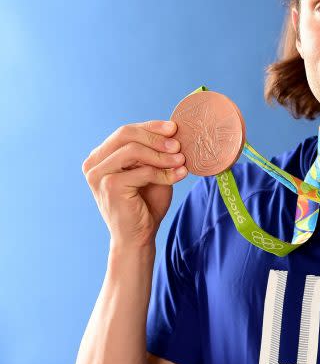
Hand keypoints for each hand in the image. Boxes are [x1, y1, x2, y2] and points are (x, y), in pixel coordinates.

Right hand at [82, 120, 187, 249]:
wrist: (139, 237)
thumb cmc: (146, 203)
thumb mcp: (152, 171)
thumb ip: (156, 152)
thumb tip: (174, 129)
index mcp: (101, 156)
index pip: (126, 131)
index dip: (151, 126)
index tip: (174, 128)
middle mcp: (94, 163)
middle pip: (126, 134)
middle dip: (156, 137)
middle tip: (179, 144)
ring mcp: (98, 175)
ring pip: (133, 150)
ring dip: (162, 155)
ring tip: (181, 160)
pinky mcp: (110, 186)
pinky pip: (142, 171)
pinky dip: (164, 172)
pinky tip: (179, 175)